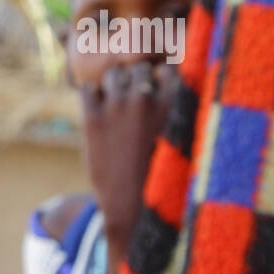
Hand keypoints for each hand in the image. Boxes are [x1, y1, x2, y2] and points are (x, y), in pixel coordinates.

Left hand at [79, 60, 176, 273]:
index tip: (158, 93)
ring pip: (114, 73)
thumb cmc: (168, 174)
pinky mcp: (93, 118)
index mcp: (180, 100)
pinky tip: (99, 114)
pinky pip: (87, 88)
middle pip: (139, 66)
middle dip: (137, 80)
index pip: (169, 66)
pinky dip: (91, 96)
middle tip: (135, 104)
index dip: (161, 78)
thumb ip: (180, 107)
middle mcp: (150, 96)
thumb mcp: (186, 137)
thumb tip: (174, 79)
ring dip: (114, 86)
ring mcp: (120, 105)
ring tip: (118, 110)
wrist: (136, 208)